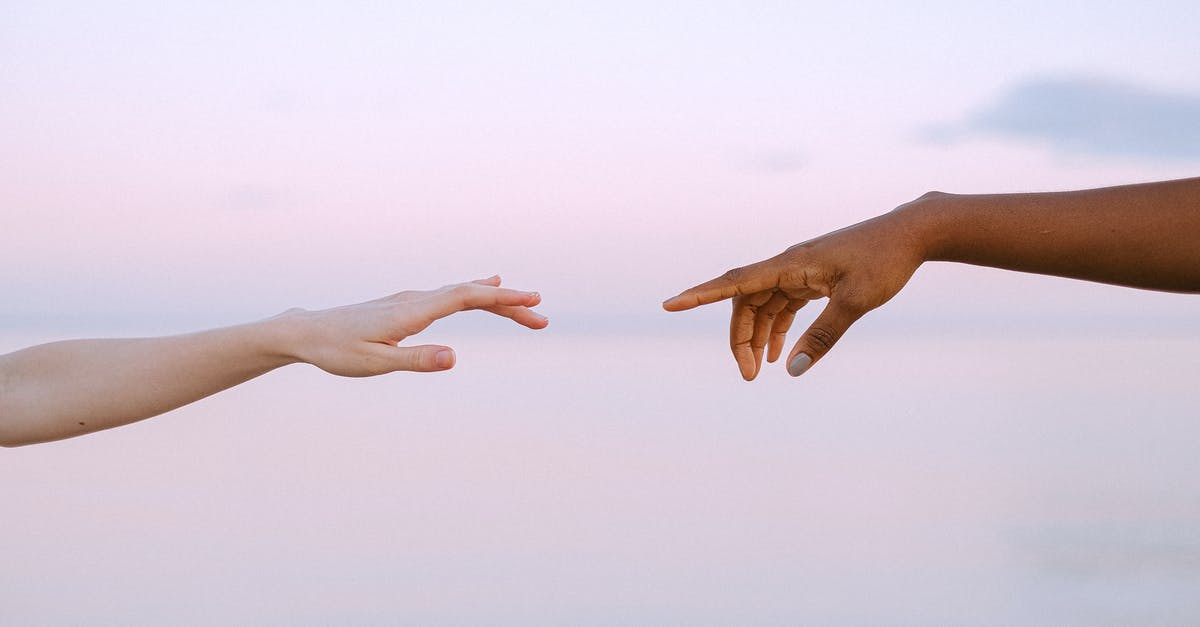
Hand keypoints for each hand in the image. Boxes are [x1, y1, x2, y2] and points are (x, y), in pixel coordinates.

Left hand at [281, 275, 546, 375]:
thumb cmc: (337, 351)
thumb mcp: (375, 363)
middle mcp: (416, 299)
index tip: (533, 300)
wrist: (305, 332)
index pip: (467, 297)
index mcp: (413, 311)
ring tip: (526, 306)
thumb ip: (416, 360)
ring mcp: (411, 300)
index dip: (502, 298)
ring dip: (495, 300)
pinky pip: (451, 295)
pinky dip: (476, 293)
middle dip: (509, 303)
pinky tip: (484, 286)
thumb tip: (454, 357)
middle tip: (542, 318)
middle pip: (472, 294)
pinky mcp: (407, 305)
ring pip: (463, 293)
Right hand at [663, 210, 924, 379]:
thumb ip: (823, 336)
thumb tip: (794, 369)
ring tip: (760, 371)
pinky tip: (781, 353)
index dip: (700, 295)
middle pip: (746, 303)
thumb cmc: (884, 261)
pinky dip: (778, 328)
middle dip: (741, 339)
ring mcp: (799, 271)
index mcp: (789, 264)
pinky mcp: (813, 277)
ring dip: (758, 336)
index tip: (669, 305)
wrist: (912, 233)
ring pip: (763, 305)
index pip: (734, 283)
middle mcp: (787, 265)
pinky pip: (783, 304)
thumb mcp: (856, 302)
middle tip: (749, 376)